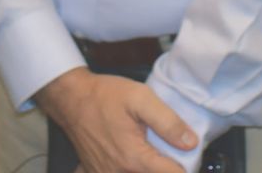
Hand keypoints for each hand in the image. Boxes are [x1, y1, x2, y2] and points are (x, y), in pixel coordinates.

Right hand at [37, 68, 195, 172]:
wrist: (71, 98)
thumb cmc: (104, 96)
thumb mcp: (140, 98)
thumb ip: (168, 122)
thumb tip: (190, 142)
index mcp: (134, 158)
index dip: (186, 166)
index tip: (188, 155)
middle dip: (166, 167)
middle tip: (170, 153)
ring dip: (148, 168)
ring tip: (151, 153)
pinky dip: (128, 168)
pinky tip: (130, 160)